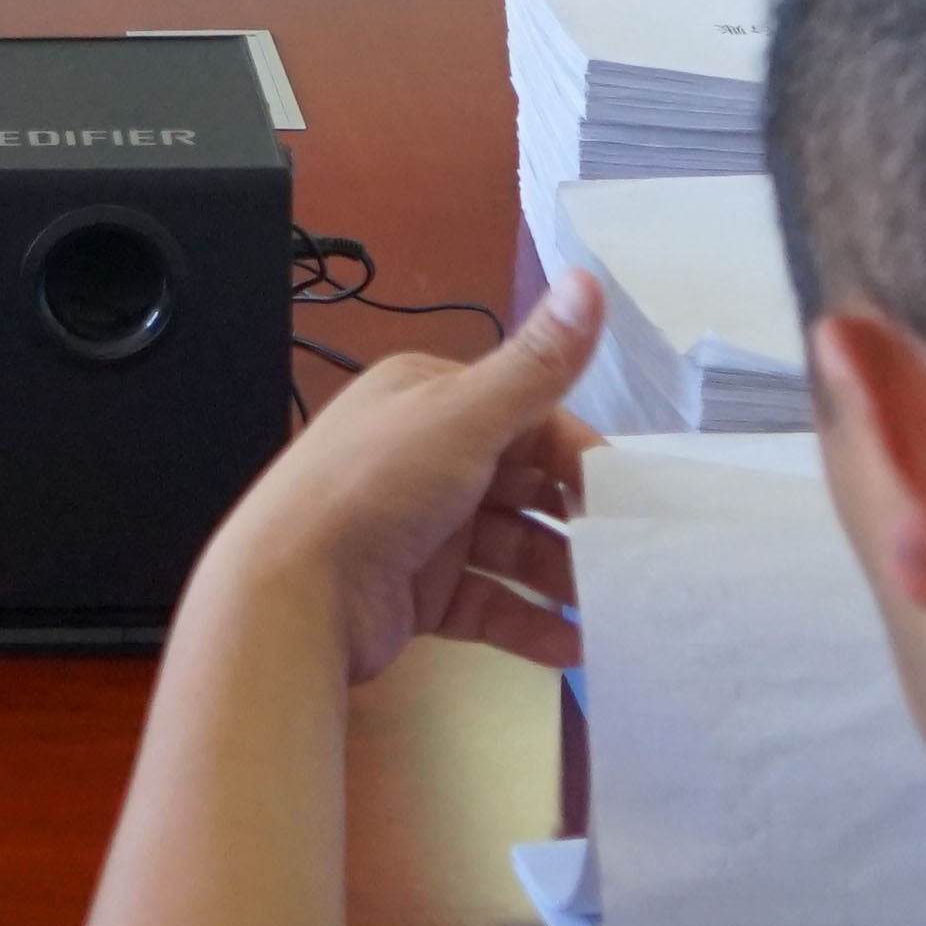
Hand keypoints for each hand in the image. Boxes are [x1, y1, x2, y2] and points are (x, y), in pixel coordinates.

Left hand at [207, 273, 602, 683]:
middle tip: (636, 560)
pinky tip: (573, 647)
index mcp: (430, 398)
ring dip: (561, 576)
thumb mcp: (462, 418)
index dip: (581, 456)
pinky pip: (488, 603)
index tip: (633, 499)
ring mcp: (421, 527)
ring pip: (512, 547)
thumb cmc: (375, 491)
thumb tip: (590, 278)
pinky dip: (529, 623)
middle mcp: (426, 455)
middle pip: (524, 484)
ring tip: (617, 611)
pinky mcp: (417, 591)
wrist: (289, 595)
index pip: (528, 416)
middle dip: (579, 522)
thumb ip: (535, 365)